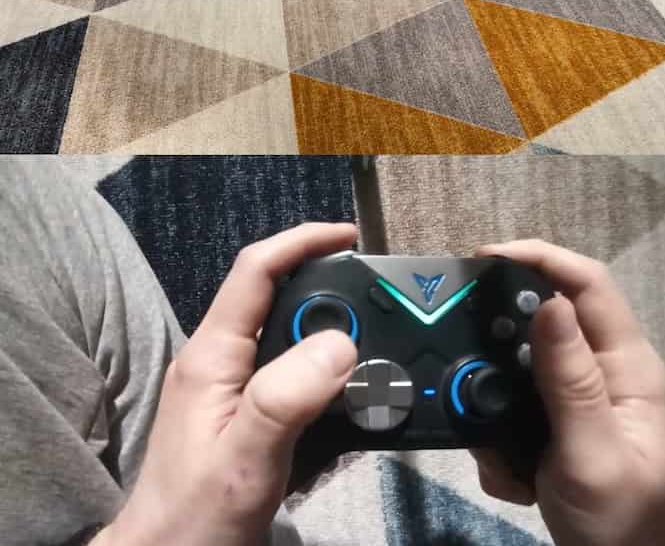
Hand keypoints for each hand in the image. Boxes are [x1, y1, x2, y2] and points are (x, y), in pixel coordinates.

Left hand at [96, 222, 357, 545]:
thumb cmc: (195, 517)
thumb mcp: (245, 458)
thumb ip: (287, 397)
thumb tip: (340, 342)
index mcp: (212, 353)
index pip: (255, 269)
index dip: (302, 240)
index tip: (351, 237)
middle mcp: (219, 359)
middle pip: (277, 298)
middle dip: (330, 294)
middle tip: (380, 310)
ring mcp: (229, 387)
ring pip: (288, 339)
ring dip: (331, 343)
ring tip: (375, 361)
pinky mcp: (243, 415)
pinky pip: (290, 379)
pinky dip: (325, 383)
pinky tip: (349, 407)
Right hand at [470, 241, 664, 545]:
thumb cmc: (620, 524)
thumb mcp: (592, 456)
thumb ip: (570, 381)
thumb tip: (547, 302)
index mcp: (629, 367)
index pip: (588, 283)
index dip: (538, 257)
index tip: (481, 260)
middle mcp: (608, 373)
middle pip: (547, 317)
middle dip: (500, 340)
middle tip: (461, 358)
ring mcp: (584, 402)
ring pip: (520, 367)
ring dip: (493, 400)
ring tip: (487, 441)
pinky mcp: (561, 429)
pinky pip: (515, 408)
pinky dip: (498, 438)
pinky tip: (508, 474)